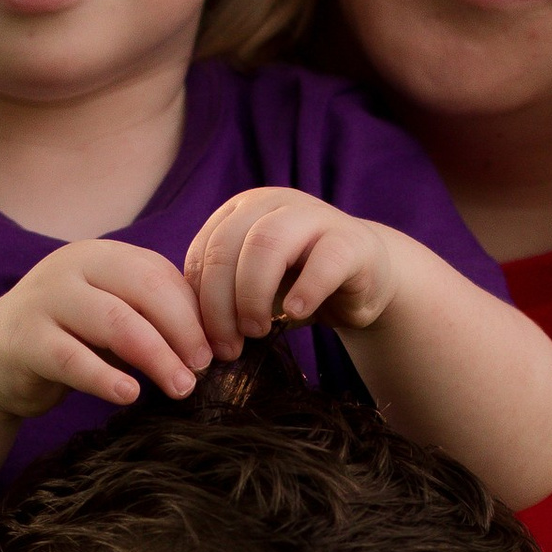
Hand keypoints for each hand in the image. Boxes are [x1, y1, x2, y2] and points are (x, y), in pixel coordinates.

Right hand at [0, 240, 210, 420]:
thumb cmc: (69, 337)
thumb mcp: (113, 318)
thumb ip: (153, 319)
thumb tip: (215, 343)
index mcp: (102, 256)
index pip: (160, 275)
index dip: (194, 313)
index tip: (218, 350)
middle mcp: (72, 268)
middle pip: (143, 291)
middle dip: (182, 331)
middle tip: (202, 369)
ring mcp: (44, 300)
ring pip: (114, 322)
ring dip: (155, 357)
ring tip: (180, 388)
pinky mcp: (23, 339)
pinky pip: (71, 358)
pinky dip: (105, 378)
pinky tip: (129, 395)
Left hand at [184, 188, 401, 354]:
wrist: (365, 279)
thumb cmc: (299, 285)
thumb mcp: (252, 287)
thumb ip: (221, 297)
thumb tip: (187, 335)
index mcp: (241, 210)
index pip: (203, 252)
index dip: (197, 301)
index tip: (203, 342)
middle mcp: (273, 204)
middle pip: (227, 247)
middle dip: (218, 304)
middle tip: (226, 347)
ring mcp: (313, 216)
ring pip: (266, 244)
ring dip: (252, 295)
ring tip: (257, 331)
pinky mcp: (351, 240)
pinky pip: (323, 260)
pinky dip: (304, 291)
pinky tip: (295, 314)